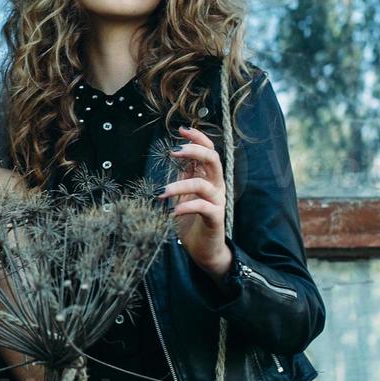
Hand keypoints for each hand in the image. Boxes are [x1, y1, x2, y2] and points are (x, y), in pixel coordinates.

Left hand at [157, 126, 232, 278]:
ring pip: (202, 184)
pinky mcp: (216, 218)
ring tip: (161, 192)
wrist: (204, 250)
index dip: (198, 138)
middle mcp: (216, 186)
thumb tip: (177, 153)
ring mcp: (218, 201)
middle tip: (174, 151)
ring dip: (179, 185)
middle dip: (195, 151)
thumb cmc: (192, 221)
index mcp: (209, 178)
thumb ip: (184, 175)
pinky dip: (185, 207)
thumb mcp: (184, 194)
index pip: (209, 150)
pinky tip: (172, 212)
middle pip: (213, 159)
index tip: (181, 130)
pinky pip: (202, 207)